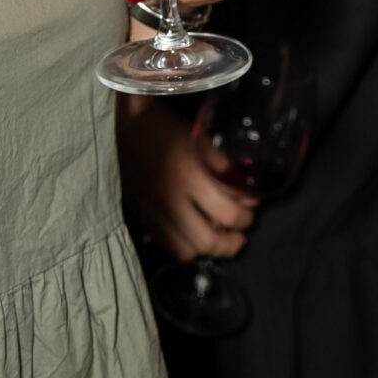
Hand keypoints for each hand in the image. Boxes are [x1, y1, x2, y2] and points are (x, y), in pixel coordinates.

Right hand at [118, 103, 254, 260]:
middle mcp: (170, 200)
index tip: (251, 210)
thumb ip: (225, 168)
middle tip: (239, 234)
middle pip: (206, 242)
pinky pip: (166, 245)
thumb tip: (248, 195)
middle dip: (230, 244)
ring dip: (206, 248)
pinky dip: (185, 245)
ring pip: (185, 251)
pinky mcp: (142, 217)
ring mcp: (153, 213)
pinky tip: (193, 232)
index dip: (246, 216)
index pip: (226, 213)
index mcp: (189, 176)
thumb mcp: (201, 140)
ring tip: (218, 235)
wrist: (125, 126)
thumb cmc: (166, 127)